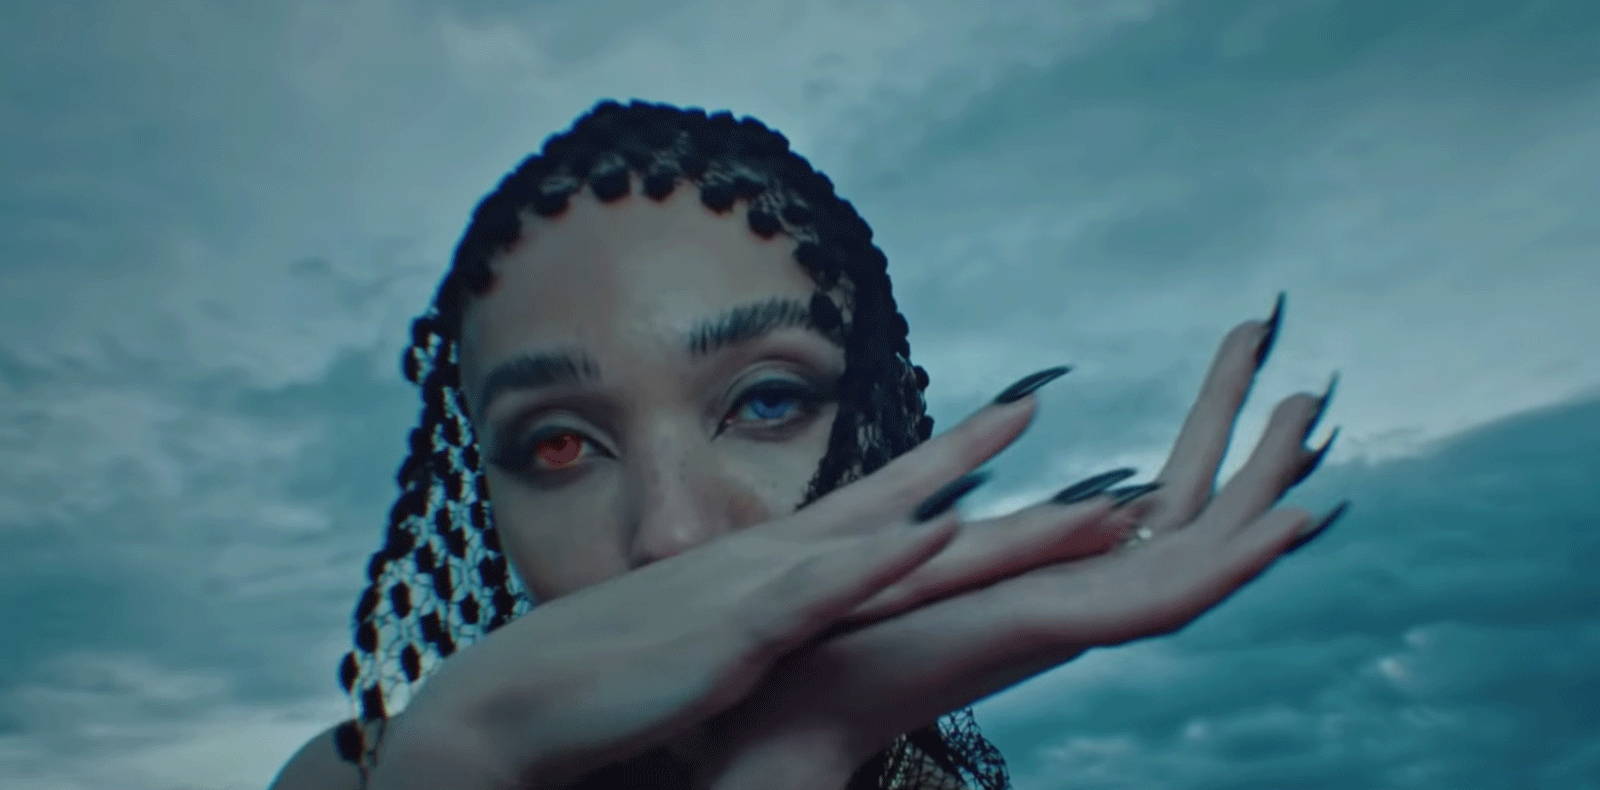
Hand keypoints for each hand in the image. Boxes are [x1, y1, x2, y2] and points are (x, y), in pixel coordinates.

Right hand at [367, 370, 1097, 789]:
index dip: (943, 460)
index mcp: (770, 568)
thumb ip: (754, 631)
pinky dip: (884, 562)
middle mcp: (775, 561)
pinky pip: (823, 591)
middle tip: (1043, 399)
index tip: (1007, 422)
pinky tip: (942, 532)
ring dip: (979, 516)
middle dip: (976, 456)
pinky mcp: (737, 635)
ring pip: (890, 541)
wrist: (513, 700)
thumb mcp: (702, 645)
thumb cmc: (603, 680)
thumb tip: (784, 635)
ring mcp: (759, 590)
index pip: (874, 501)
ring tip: (1064, 494)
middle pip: (900, 504)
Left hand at [700, 300, 1346, 789]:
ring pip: (1190, 553)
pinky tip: (1293, 519)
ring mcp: (1060, 620)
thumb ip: (925, 521)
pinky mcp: (1047, 631)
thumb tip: (942, 474)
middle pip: (1176, 519)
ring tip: (1313, 414)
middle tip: (1305, 382)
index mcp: (1027, 580)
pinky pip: (1160, 600)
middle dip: (1239, 447)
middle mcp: (1060, 600)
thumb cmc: (814, 651)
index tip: (1250, 407)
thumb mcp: (883, 558)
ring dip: (1257, 487)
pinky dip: (1231, 561)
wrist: (774, 718)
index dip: (1193, 464)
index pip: (1132, 518)